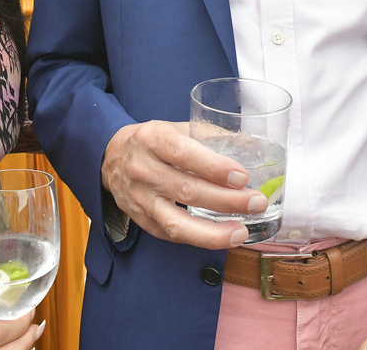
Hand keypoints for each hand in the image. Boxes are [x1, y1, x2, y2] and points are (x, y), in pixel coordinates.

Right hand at [100, 119, 266, 248]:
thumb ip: (210, 136)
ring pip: (176, 223)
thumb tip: (252, 145)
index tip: (242, 177)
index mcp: (152, 139)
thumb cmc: (153, 141)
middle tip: (256, 202)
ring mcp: (139, 199)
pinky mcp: (140, 220)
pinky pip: (171, 235)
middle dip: (226, 200)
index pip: (184, 155)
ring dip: (212, 232)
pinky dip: (198, 239)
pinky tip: (221, 237)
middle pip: (187, 190)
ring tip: (241, 232)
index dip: (214, 168)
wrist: (111, 157)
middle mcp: (142, 169)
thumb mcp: (176, 128)